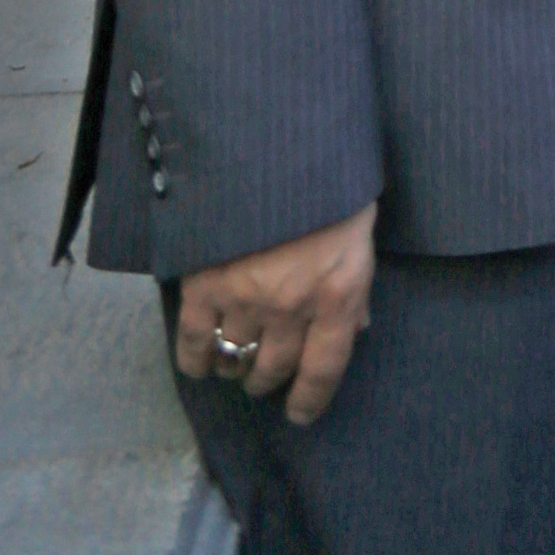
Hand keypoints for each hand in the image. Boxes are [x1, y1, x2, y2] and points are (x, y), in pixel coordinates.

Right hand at [175, 201, 376, 428]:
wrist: (278, 140)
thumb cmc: (330, 182)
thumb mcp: (359, 232)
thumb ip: (354, 286)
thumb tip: (354, 329)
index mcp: (336, 294)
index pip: (324, 370)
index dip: (310, 400)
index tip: (300, 414)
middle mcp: (291, 307)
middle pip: (274, 369)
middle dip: (269, 377)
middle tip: (266, 373)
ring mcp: (245, 298)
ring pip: (235, 359)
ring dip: (236, 366)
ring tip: (236, 360)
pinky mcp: (205, 285)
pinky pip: (194, 341)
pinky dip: (195, 360)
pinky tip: (200, 362)